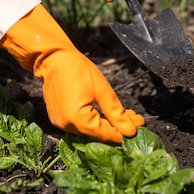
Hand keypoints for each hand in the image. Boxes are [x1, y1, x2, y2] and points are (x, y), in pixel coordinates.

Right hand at [2, 4, 143, 142]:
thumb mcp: (103, 91)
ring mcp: (61, 123)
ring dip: (108, 123)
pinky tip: (108, 113)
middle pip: (98, 133)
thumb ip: (117, 114)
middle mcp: (67, 126)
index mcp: (77, 120)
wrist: (54, 58)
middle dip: (118, 126)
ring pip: (91, 129)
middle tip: (136, 120)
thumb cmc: (78, 70)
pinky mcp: (60, 118)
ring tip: (125, 115)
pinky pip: (81, 123)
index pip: (106, 135)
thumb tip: (130, 131)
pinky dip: (95, 119)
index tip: (140, 128)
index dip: (124, 132)